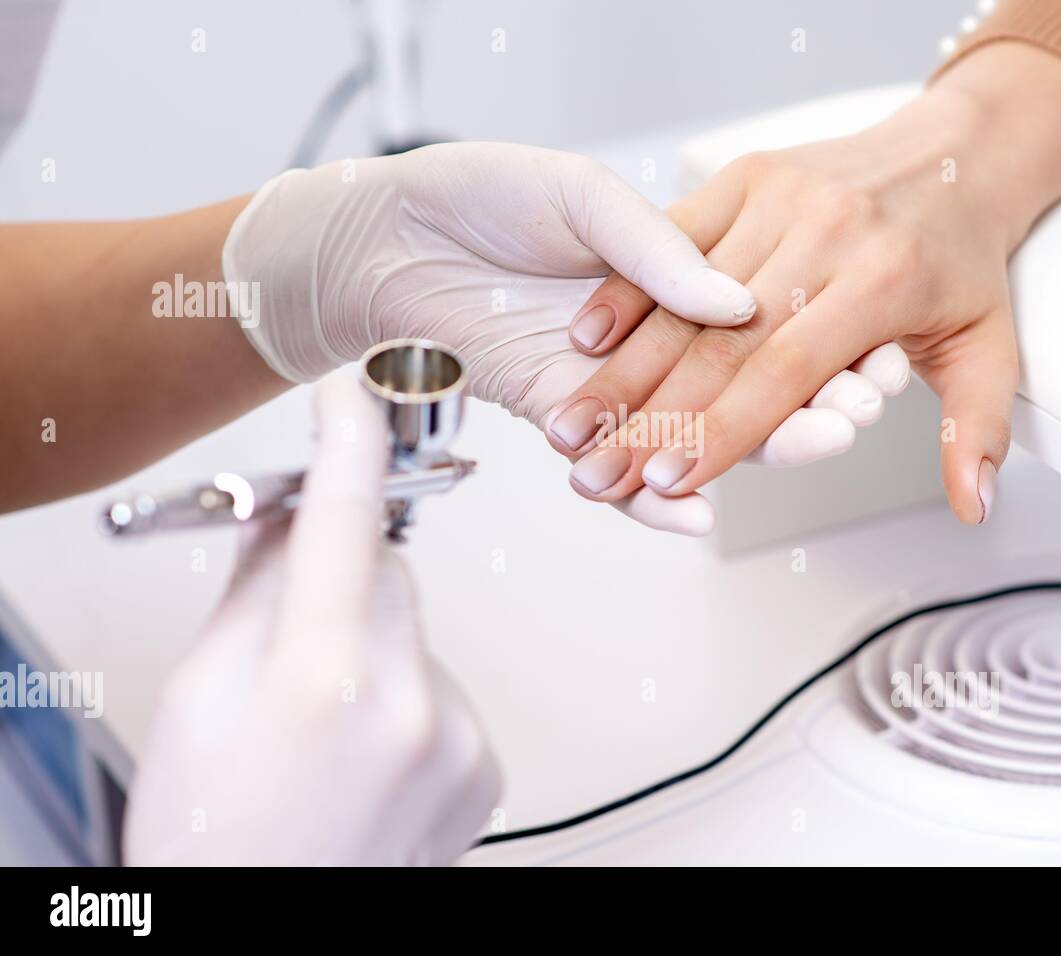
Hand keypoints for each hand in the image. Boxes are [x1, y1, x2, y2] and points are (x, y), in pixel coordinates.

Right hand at [124, 373, 498, 865]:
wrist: (270, 933)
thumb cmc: (218, 840)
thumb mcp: (198, 701)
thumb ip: (253, 594)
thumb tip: (289, 516)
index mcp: (322, 681)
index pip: (342, 521)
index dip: (348, 442)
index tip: (353, 396)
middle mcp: (410, 706)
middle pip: (388, 573)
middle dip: (342, 580)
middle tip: (292, 639)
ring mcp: (458, 738)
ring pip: (418, 630)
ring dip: (376, 647)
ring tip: (326, 728)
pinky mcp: (486, 763)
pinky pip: (445, 684)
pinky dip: (411, 696)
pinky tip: (368, 754)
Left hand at [223, 141, 903, 534]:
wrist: (391, 235)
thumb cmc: (481, 196)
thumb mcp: (584, 198)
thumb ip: (659, 252)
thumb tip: (737, 303)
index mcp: (668, 279)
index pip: (760, 321)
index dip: (816, 340)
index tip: (866, 355)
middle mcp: (649, 340)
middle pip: (742, 386)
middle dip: (804, 404)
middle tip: (851, 414)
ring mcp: (610, 386)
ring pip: (690, 435)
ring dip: (751, 452)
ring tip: (807, 451)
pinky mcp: (563, 419)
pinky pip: (617, 470)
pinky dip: (653, 500)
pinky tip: (696, 513)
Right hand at [549, 45, 1060, 523]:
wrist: (955, 151)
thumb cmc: (962, 259)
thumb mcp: (990, 348)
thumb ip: (974, 433)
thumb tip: (973, 509)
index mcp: (882, 283)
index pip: (782, 374)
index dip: (720, 433)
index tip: (666, 483)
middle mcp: (826, 234)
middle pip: (719, 344)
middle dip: (650, 420)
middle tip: (596, 476)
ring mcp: (780, 198)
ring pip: (684, 297)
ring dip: (622, 369)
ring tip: (571, 430)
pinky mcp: (746, 175)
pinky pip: (671, 237)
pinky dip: (626, 292)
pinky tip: (581, 342)